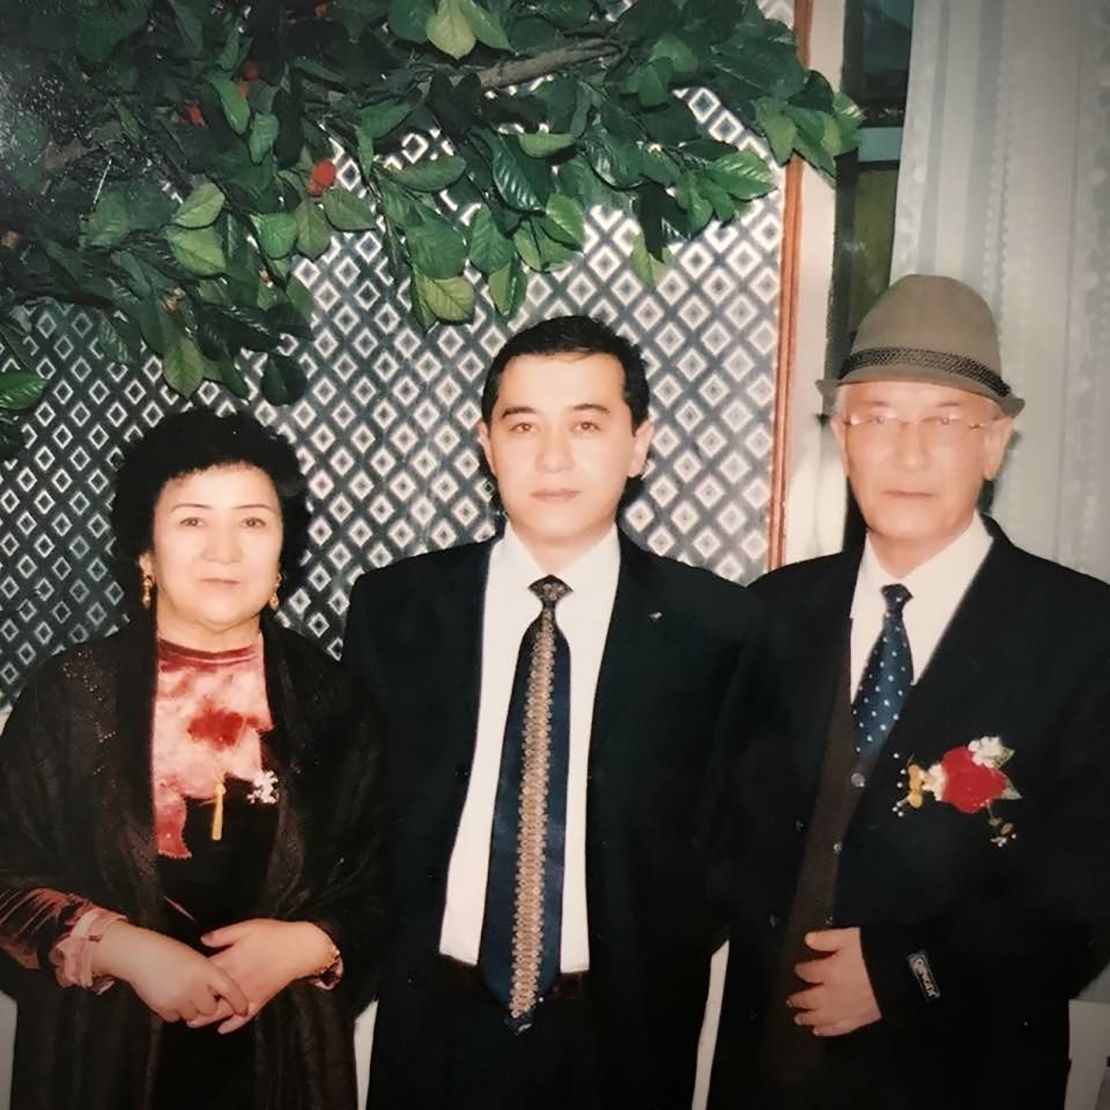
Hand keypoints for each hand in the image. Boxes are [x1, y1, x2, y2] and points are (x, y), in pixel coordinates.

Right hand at [92, 921, 248, 1023]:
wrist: (142, 956)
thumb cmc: (170, 951)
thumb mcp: (195, 957)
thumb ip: (207, 973)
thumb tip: (217, 989)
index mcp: (206, 970)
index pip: (229, 989)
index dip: (238, 1000)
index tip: (243, 1008)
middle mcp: (195, 987)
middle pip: (210, 1009)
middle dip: (208, 1005)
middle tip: (200, 996)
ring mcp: (179, 999)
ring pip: (192, 1016)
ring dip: (190, 1009)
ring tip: (182, 993)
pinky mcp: (163, 1008)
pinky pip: (175, 1018)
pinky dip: (175, 1011)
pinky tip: (170, 996)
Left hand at [190, 919, 335, 1033]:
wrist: (300, 948)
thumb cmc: (274, 934)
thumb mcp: (249, 927)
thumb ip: (224, 935)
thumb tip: (202, 940)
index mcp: (231, 961)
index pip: (204, 974)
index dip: (189, 979)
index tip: (176, 981)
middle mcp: (236, 981)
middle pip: (209, 997)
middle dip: (193, 1004)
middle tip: (177, 1009)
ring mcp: (248, 993)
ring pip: (223, 1011)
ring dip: (206, 1018)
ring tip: (191, 1023)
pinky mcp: (260, 1000)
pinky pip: (244, 1017)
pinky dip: (233, 1025)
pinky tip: (222, 1030)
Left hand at [787, 927, 880, 1036]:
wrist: (905, 976)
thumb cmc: (875, 951)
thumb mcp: (849, 936)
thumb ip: (827, 938)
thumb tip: (807, 940)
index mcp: (830, 971)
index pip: (809, 972)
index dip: (801, 970)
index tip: (797, 969)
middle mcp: (833, 994)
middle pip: (811, 999)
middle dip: (798, 999)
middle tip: (789, 1001)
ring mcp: (846, 1010)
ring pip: (821, 1017)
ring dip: (808, 1018)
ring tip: (798, 1019)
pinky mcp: (859, 1021)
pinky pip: (838, 1029)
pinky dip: (826, 1031)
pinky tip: (819, 1032)